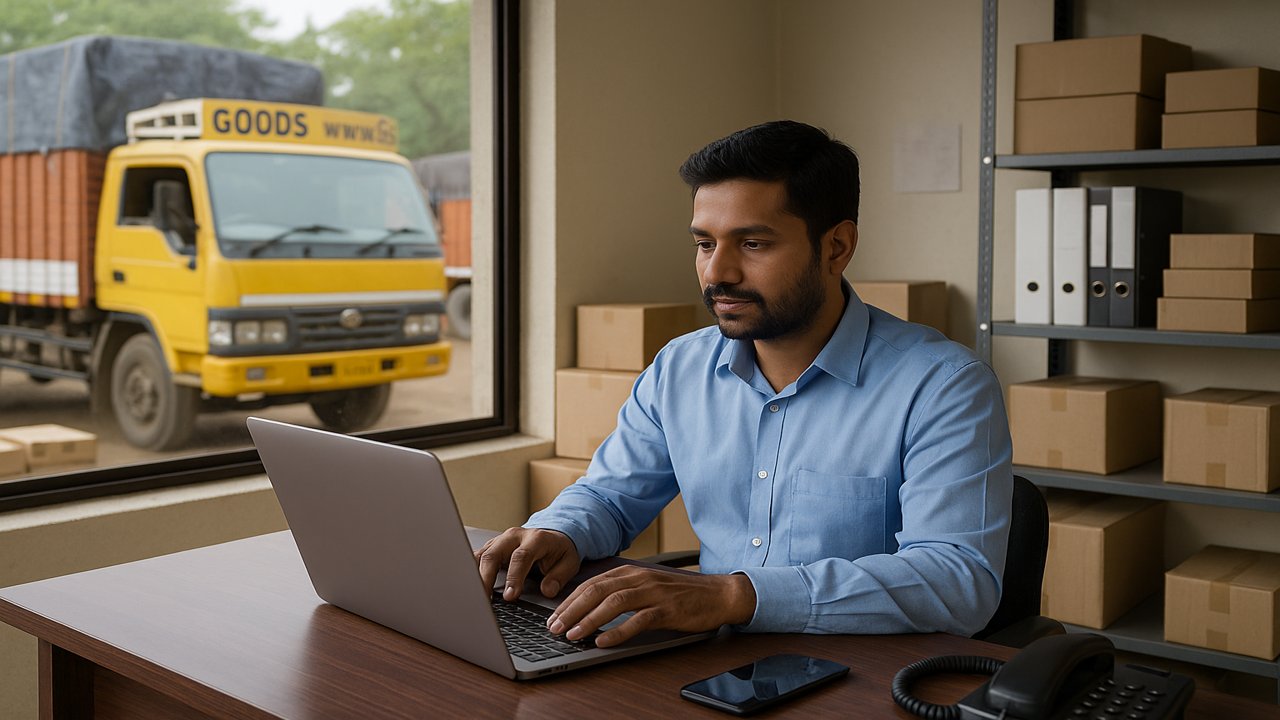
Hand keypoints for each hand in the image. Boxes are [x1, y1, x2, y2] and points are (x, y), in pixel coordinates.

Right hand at [475, 527, 580, 600]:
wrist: (552, 536)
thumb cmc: (558, 551)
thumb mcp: (568, 562)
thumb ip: (559, 576)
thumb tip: (548, 591)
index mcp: (535, 538)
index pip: (521, 556)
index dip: (514, 576)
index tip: (510, 596)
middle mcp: (514, 536)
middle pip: (493, 554)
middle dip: (486, 578)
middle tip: (484, 600)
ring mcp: (500, 540)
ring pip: (481, 556)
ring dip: (475, 576)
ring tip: (474, 597)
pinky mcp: (491, 547)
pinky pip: (477, 557)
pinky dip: (471, 572)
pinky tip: (469, 587)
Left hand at [546, 567, 755, 647]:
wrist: (718, 594)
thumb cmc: (680, 593)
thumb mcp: (647, 586)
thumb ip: (622, 592)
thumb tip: (590, 608)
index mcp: (631, 571)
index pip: (591, 583)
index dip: (569, 600)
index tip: (553, 616)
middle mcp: (639, 578)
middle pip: (597, 591)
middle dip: (572, 610)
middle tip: (554, 628)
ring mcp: (654, 592)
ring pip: (614, 602)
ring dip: (590, 619)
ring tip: (573, 635)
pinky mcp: (668, 609)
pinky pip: (639, 620)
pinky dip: (618, 631)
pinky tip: (604, 641)